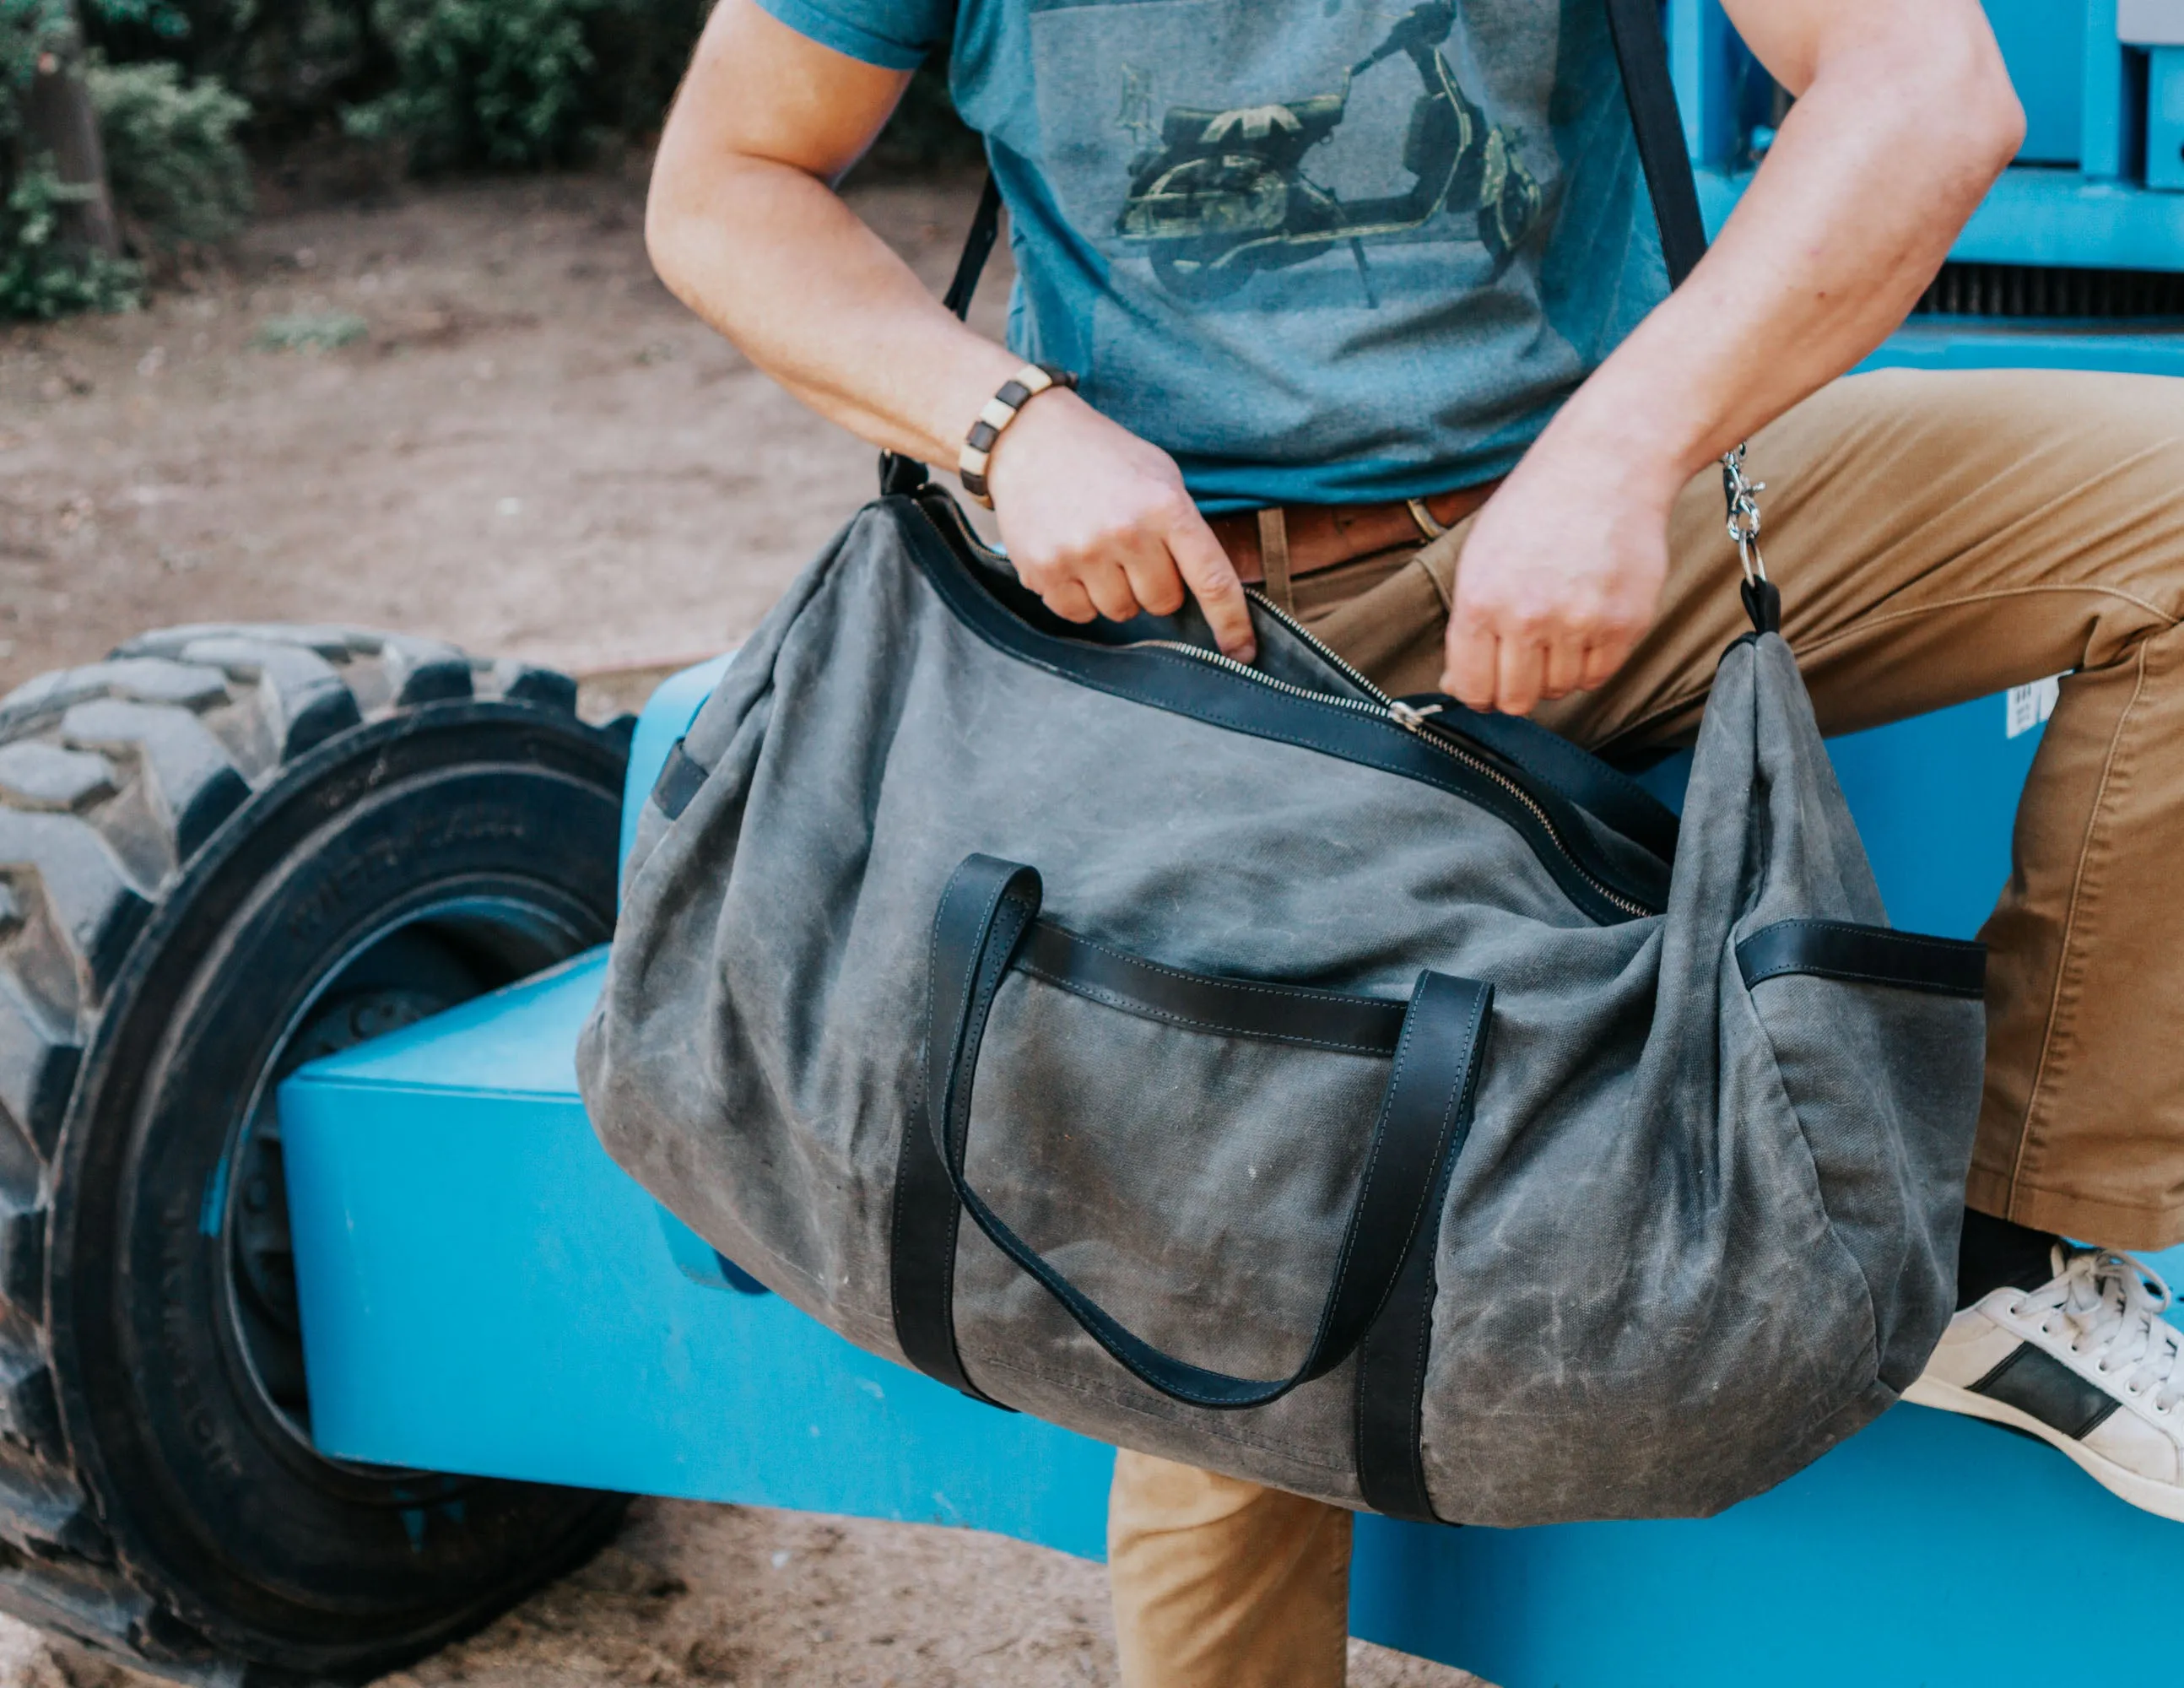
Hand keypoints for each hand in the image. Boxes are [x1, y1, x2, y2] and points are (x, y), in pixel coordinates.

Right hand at [982, 390, 1255, 661]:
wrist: (1030, 436)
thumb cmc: (1104, 457)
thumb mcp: (1160, 475)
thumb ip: (1184, 529)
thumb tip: (1205, 592)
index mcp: (1165, 506)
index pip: (1211, 579)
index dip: (1231, 621)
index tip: (1242, 651)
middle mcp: (1125, 532)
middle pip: (1162, 603)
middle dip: (1153, 585)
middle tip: (1131, 549)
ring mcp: (1082, 553)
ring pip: (1121, 612)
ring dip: (1115, 591)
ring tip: (1096, 548)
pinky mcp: (1044, 569)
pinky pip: (1079, 614)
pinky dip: (1079, 596)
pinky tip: (1070, 558)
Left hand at [1441, 428, 1676, 714]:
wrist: (1606, 465)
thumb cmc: (1536, 507)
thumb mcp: (1479, 558)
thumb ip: (1467, 625)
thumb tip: (1456, 684)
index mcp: (1482, 602)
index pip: (1471, 687)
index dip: (1476, 694)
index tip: (1485, 687)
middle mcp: (1528, 618)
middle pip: (1516, 700)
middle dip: (1515, 690)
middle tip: (1524, 661)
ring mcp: (1580, 622)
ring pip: (1561, 690)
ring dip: (1556, 672)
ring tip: (1559, 627)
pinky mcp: (1625, 623)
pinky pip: (1600, 675)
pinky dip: (1591, 662)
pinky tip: (1586, 626)